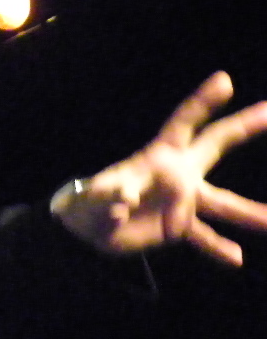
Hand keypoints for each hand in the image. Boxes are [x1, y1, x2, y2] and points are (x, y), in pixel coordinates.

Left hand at [54, 72, 266, 265]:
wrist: (88, 230)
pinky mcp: (178, 226)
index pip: (183, 122)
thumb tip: (123, 200)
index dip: (202, 102)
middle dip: (243, 126)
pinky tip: (236, 258)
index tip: (224, 80)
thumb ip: (108, 195)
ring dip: (250, 213)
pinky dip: (218, 247)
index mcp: (157, 156)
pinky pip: (204, 237)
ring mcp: (181, 200)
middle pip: (215, 144)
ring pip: (223, 203)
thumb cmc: (88, 203)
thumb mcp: (93, 196)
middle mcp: (177, 173)